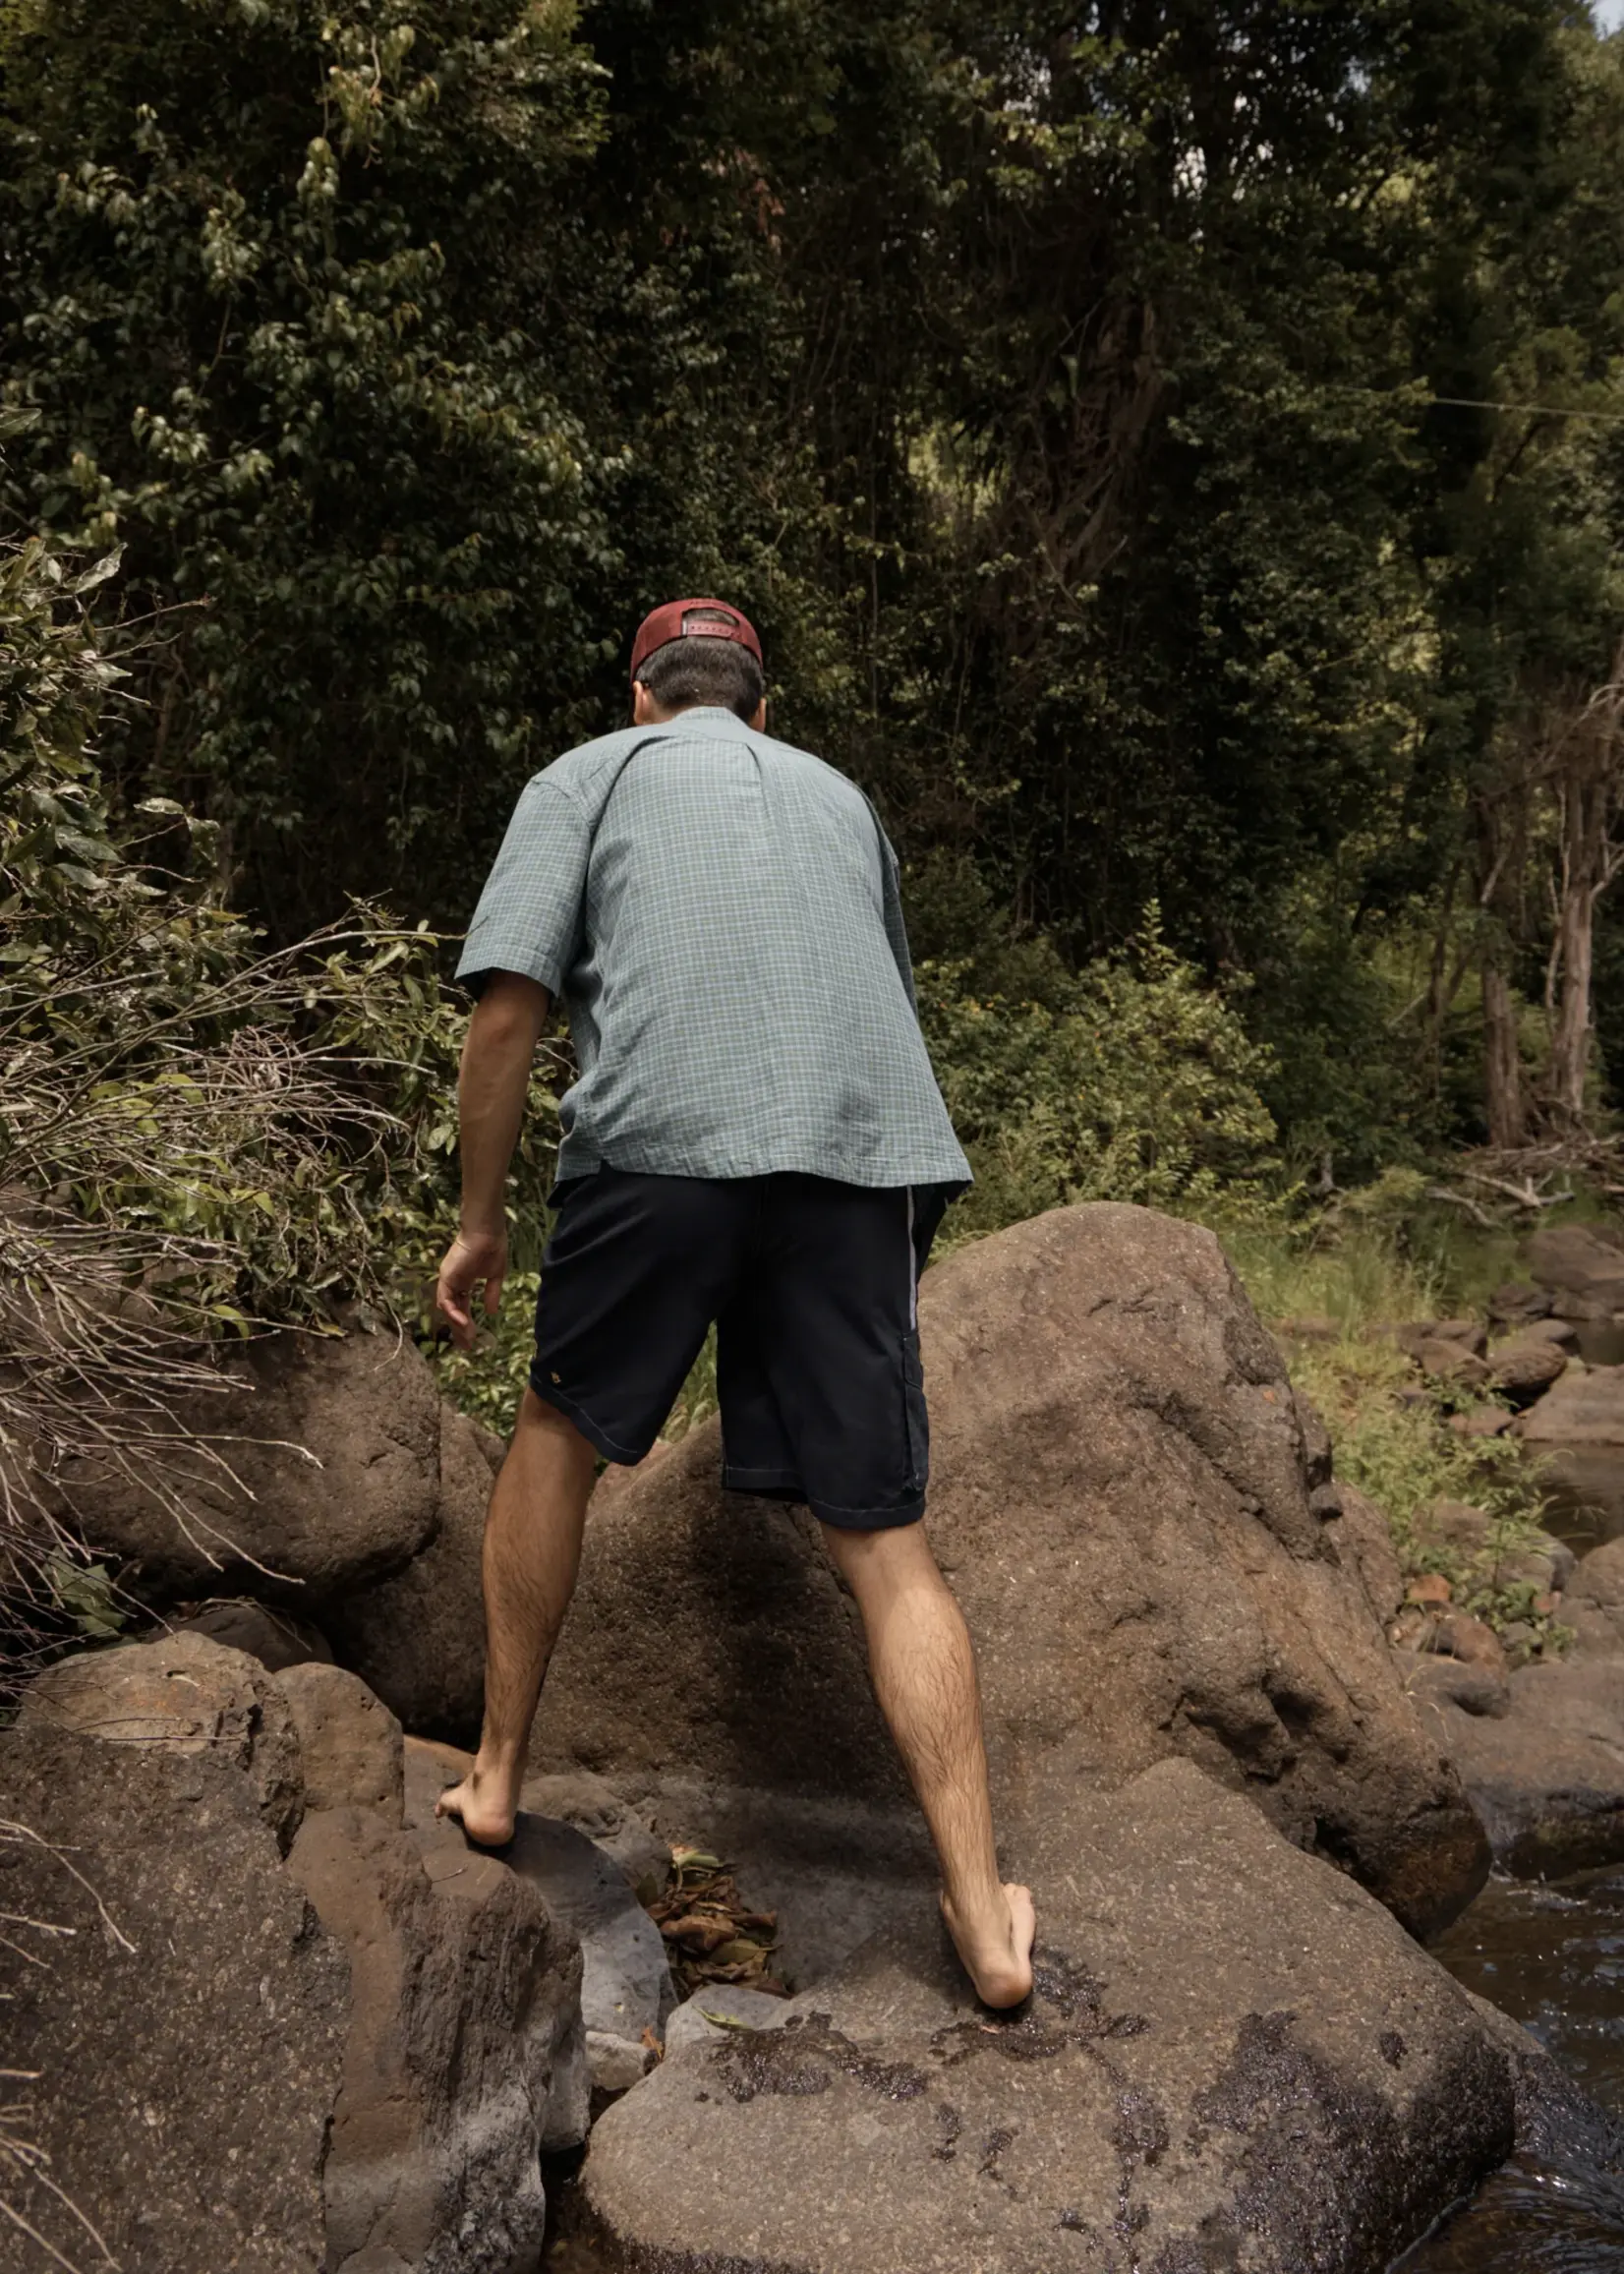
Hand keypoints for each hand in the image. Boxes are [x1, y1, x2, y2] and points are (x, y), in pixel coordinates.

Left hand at [435, 1226, 507, 1350]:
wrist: (488, 1232)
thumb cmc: (493, 1248)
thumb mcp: (495, 1276)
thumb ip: (491, 1294)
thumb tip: (491, 1312)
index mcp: (463, 1281)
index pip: (461, 1306)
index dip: (465, 1322)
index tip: (472, 1339)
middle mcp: (453, 1282)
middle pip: (452, 1311)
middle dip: (459, 1330)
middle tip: (467, 1346)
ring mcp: (448, 1280)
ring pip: (447, 1308)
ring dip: (456, 1324)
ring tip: (468, 1338)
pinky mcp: (446, 1277)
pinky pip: (446, 1300)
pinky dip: (453, 1313)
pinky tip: (464, 1323)